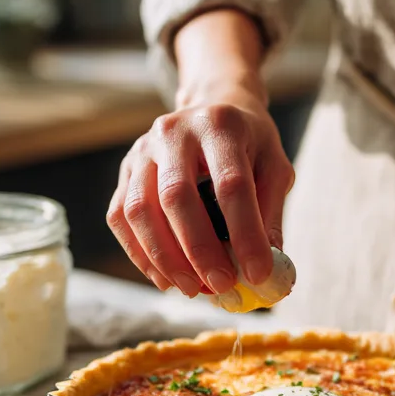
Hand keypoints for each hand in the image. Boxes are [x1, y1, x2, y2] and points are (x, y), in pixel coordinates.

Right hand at [107, 94, 293, 296]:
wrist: (213, 106)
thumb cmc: (249, 144)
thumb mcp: (275, 167)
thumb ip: (270, 214)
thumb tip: (267, 269)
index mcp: (220, 125)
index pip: (232, 184)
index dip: (245, 234)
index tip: (258, 274)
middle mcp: (174, 131)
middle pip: (176, 196)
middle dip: (198, 250)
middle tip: (220, 285)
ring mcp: (143, 149)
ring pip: (139, 210)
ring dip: (164, 258)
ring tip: (193, 288)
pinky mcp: (125, 170)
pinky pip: (120, 217)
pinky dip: (140, 255)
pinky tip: (165, 278)